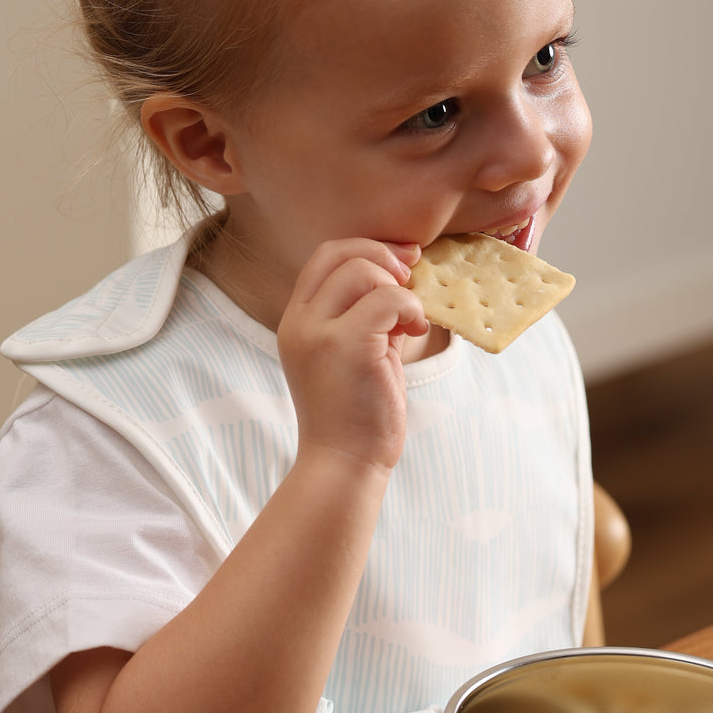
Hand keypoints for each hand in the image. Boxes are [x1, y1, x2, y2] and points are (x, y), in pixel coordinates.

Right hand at [277, 239, 427, 471]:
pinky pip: (387, 300)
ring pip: (363, 271)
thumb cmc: (356, 414)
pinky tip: (414, 333)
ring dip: (399, 288)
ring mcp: (318, 333)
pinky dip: (410, 308)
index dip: (366, 249)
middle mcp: (300, 322)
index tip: (399, 265)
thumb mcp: (354, 352)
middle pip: (340, 253)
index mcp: (297, 321)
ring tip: (410, 321)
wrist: (344, 463)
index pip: (324, 257)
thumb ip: (366, 315)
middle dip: (384, 256)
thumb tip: (400, 275)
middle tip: (409, 281)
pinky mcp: (346, 346)